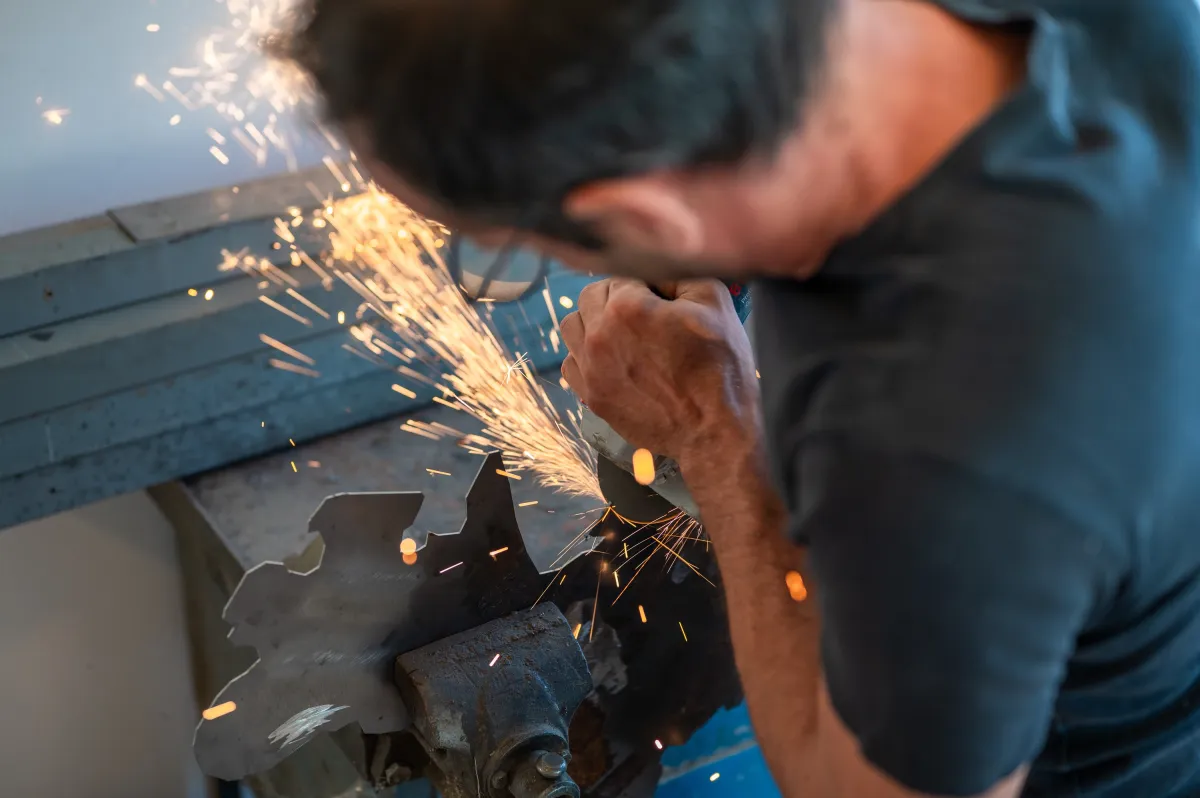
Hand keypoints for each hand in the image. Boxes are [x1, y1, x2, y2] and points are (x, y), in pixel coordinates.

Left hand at [560, 278, 759, 462]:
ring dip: (594, 321)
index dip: (647, 282)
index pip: (623, 272)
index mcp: (627, 307)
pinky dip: (586, 356)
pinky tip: (614, 360)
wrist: (716, 431)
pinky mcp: (592, 396)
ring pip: (573, 325)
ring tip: (625, 333)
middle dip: (617, 296)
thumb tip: (655, 268)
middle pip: (592, 294)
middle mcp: (599, 335)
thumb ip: (678, 272)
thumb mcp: (715, 301)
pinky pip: (571, 363)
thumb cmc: (720, 368)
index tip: (664, 298)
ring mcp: (591, 369)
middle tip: (647, 313)